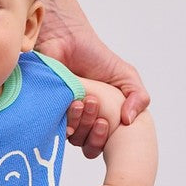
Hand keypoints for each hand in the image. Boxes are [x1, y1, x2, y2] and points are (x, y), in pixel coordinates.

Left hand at [37, 13, 149, 155]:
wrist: (66, 39)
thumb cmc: (95, 57)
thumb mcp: (125, 76)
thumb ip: (138, 96)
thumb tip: (130, 121)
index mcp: (99, 120)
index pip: (101, 145)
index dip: (103, 140)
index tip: (105, 122)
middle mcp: (81, 123)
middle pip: (87, 146)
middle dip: (94, 132)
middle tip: (95, 106)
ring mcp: (62, 118)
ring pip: (72, 138)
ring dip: (82, 122)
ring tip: (85, 100)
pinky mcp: (46, 111)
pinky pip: (54, 128)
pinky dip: (66, 119)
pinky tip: (72, 103)